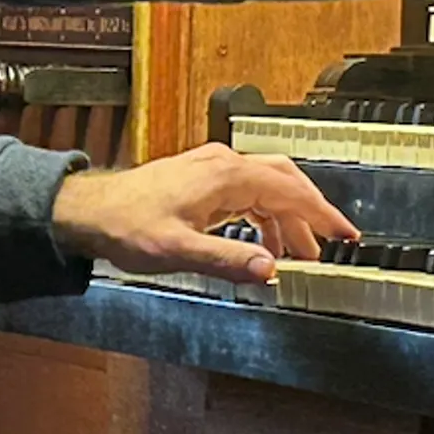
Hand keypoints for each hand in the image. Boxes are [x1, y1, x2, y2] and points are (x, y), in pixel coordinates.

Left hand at [50, 145, 357, 285]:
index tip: (345, 234)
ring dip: (286, 218)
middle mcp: (223, 165)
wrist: (87, 211)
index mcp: (226, 176)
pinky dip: (264, 215)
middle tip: (330, 243)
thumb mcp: (179, 250)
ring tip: (298, 253)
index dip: (321, 214)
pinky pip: (247, 192)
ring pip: (267, 186)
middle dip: (310, 212)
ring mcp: (212, 169)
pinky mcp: (202, 179)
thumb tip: (269, 268)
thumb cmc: (127, 227)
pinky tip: (263, 241)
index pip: (289, 192)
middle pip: (284, 181)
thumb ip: (227, 259)